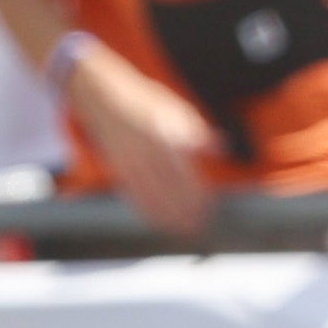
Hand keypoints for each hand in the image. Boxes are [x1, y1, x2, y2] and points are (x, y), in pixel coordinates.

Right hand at [67, 47, 224, 243]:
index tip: (207, 207)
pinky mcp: (120, 169)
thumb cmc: (145, 102)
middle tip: (197, 227)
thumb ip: (199, 132)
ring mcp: (131, 162)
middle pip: (169, 188)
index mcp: (165, 135)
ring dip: (166, 215)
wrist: (105, 97)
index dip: (195, 193)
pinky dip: (146, 210)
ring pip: (151, 195)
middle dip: (183, 210)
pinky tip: (156, 220)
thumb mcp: (177, 109)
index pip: (185, 172)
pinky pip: (134, 194)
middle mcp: (147, 151)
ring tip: (180, 230)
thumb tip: (222, 146)